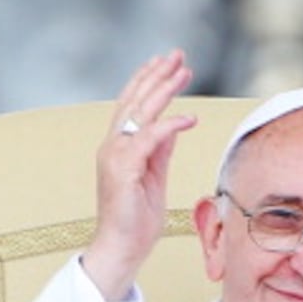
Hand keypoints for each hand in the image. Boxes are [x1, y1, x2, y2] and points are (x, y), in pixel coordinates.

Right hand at [83, 50, 197, 300]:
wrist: (122, 247)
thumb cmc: (137, 218)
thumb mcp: (155, 176)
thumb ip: (161, 149)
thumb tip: (175, 125)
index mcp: (119, 146)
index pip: (133, 105)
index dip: (150, 81)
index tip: (169, 64)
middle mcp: (113, 145)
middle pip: (134, 100)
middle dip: (156, 74)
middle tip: (177, 54)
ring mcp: (115, 155)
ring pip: (140, 112)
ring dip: (163, 88)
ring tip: (182, 70)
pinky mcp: (123, 169)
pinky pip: (149, 138)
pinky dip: (170, 125)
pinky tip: (189, 117)